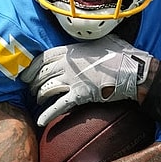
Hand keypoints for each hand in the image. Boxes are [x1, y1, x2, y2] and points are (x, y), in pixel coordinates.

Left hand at [20, 35, 152, 125]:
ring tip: (38, 101)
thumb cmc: (121, 53)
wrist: (133, 69)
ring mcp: (72, 80)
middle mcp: (67, 65)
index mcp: (71, 50)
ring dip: (40, 97)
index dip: (32, 67)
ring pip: (47, 90)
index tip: (27, 74)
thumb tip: (90, 40)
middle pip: (41, 75)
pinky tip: (40, 121)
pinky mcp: (80, 95)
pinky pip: (59, 106)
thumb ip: (89, 42)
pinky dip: (48, 114)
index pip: (42, 58)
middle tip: (31, 89)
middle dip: (33, 83)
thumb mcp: (103, 40)